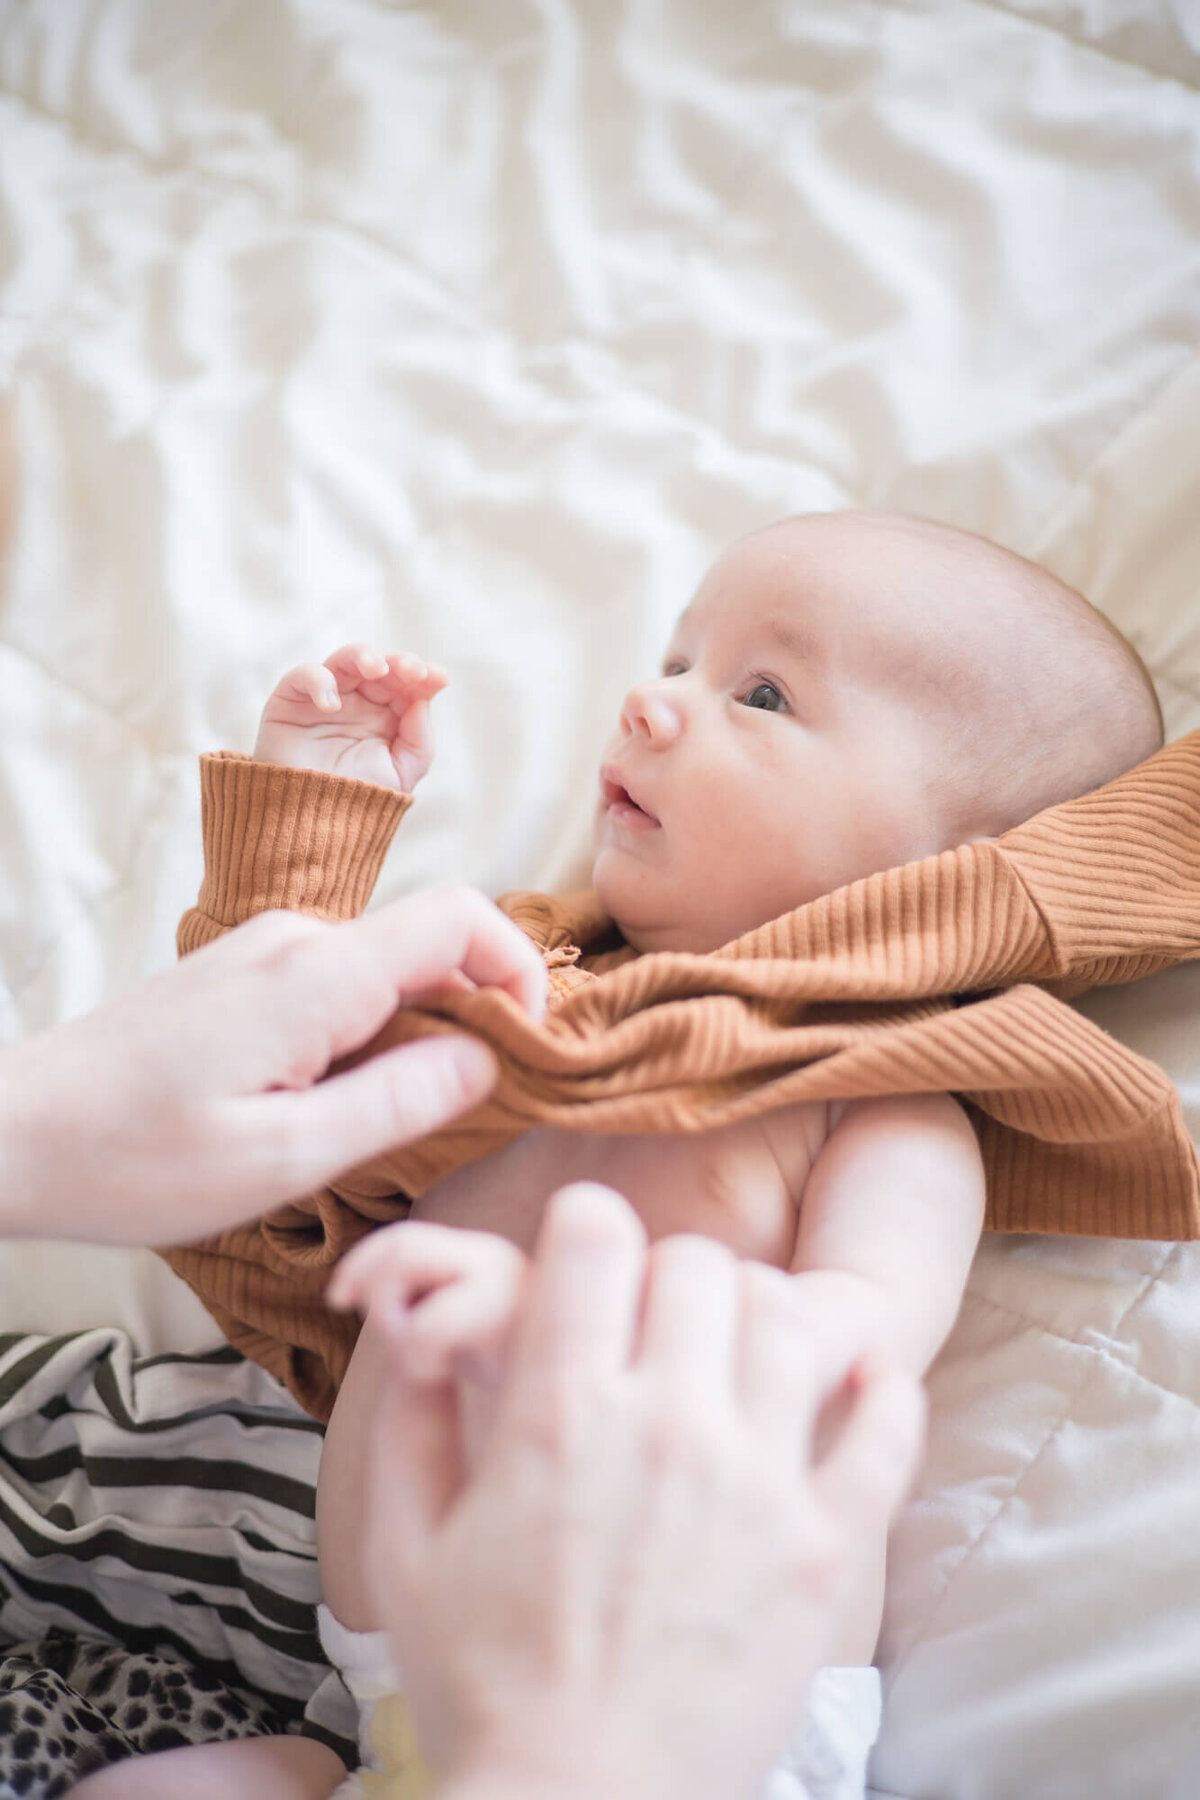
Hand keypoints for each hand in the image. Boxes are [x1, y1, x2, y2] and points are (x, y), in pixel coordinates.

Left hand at [0, 887, 545, 1246]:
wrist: (12, 1131)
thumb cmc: (133, 1159)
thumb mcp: (280, 1159)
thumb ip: (397, 1103)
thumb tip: (487, 1058)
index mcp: (316, 974)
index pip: (461, 917)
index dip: (519, 970)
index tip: (530, 1048)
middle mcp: (295, 940)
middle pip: (430, 945)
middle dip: (473, 1016)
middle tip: (466, 1113)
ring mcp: (263, 951)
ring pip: (386, 969)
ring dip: (416, 1033)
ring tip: (388, 1125)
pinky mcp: (241, 975)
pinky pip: (339, 984)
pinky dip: (369, 1034)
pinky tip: (331, 1105)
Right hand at [254, 643, 447, 790]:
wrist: (313, 826)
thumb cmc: (358, 800)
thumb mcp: (402, 774)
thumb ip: (419, 740)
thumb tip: (423, 700)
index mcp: (386, 714)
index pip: (407, 684)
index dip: (423, 675)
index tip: (438, 679)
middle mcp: (358, 701)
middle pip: (380, 666)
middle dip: (399, 663)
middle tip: (412, 671)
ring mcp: (325, 698)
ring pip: (344, 660)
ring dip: (363, 656)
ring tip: (376, 668)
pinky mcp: (291, 701)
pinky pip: (303, 675)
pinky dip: (318, 681)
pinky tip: (331, 705)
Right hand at [336, 1185, 923, 1799]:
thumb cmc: (482, 1682)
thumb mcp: (405, 1546)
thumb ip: (412, 1413)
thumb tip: (419, 1314)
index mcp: (560, 1413)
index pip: (597, 1232)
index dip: (583, 1231)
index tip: (582, 1264)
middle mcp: (668, 1426)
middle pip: (699, 1262)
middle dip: (666, 1274)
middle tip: (649, 1327)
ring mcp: (760, 1483)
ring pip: (792, 1316)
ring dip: (759, 1318)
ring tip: (731, 1362)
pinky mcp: (827, 1547)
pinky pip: (888, 1422)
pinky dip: (878, 1387)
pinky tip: (848, 1388)